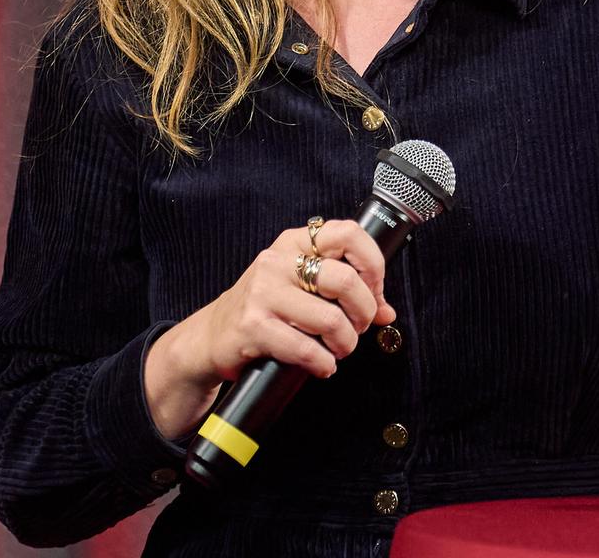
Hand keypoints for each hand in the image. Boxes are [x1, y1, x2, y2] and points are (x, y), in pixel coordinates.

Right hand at [143, 219, 394, 438]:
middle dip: (363, 313)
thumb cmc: (263, 310)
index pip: (348, 234)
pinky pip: (305, 348)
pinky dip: (323, 364)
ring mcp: (263, 293)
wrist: (211, 338)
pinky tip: (321, 366)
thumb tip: (386, 311)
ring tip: (337, 351)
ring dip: (344, 345)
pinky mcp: (253, 326)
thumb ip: (342, 292)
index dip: (373, 265)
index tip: (374, 292)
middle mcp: (277, 261)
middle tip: (357, 329)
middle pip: (344, 280)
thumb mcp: (300, 288)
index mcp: (294, 243)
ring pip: (330, 319)